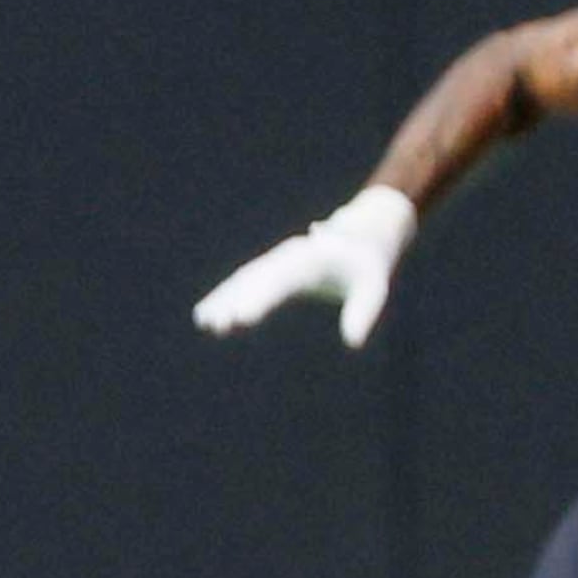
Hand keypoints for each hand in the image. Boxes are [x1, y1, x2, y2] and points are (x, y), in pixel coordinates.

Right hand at [193, 185, 417, 346]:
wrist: (363, 235)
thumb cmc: (368, 265)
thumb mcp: (374, 287)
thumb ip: (363, 312)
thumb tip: (353, 343)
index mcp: (309, 259)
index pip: (280, 281)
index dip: (259, 300)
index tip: (242, 319)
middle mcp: (287, 257)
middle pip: (254, 279)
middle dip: (234, 302)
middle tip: (216, 325)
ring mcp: (276, 261)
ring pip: (243, 279)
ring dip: (223, 299)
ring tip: (204, 322)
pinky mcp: (272, 269)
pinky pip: (243, 281)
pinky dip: (226, 295)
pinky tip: (207, 313)